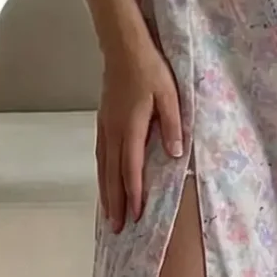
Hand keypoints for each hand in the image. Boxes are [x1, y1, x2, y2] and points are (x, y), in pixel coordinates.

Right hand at [97, 33, 184, 231]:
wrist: (123, 47)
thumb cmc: (150, 69)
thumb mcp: (169, 95)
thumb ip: (171, 125)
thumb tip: (175, 155)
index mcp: (130, 127)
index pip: (131, 168)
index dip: (133, 193)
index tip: (136, 215)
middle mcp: (113, 131)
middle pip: (112, 174)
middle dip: (115, 202)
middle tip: (116, 228)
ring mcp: (105, 126)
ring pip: (103, 166)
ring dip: (105, 192)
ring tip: (108, 214)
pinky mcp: (103, 120)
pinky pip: (100, 154)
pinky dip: (102, 174)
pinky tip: (104, 182)